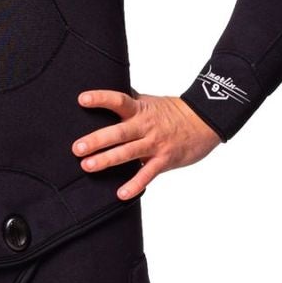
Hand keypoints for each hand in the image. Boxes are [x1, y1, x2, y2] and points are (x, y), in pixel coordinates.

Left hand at [72, 89, 222, 198]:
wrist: (204, 121)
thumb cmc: (173, 112)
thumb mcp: (149, 101)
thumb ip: (129, 100)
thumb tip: (109, 88)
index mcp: (140, 110)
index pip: (118, 100)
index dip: (101, 99)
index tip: (82, 99)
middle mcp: (145, 126)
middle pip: (119, 132)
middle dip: (97, 140)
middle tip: (77, 148)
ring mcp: (155, 144)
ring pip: (128, 153)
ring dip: (107, 160)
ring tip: (88, 166)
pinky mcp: (164, 160)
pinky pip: (147, 174)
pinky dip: (134, 185)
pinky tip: (121, 193)